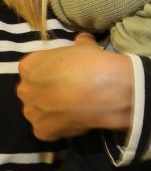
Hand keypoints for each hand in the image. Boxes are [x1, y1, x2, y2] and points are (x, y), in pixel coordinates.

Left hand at [17, 33, 132, 140]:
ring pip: (39, 111)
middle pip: (33, 91)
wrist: (104, 90)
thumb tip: (83, 39)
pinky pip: (49, 129)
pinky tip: (77, 118)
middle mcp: (25, 89)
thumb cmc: (91, 63)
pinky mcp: (42, 131)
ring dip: (52, 110)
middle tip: (71, 89)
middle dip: (48, 91)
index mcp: (30, 66)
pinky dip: (61, 125)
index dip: (51, 70)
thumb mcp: (86, 47)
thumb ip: (80, 44)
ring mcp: (32, 112)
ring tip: (75, 106)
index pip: (34, 68)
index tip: (66, 71)